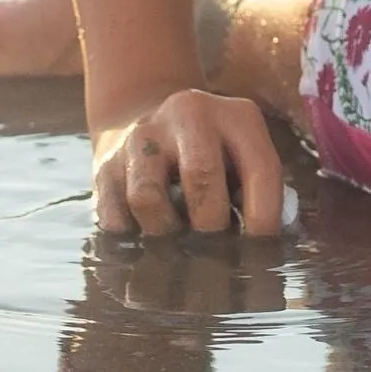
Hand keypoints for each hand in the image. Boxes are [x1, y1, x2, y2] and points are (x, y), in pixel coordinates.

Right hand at [90, 88, 285, 237]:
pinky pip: (114, 216)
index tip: (260, 256)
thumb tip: (260, 255)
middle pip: (201, 178)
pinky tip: (146, 237)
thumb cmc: (212, 155)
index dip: (264, 221)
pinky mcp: (106, 162)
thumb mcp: (243, 156)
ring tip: (177, 245)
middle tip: (215, 257)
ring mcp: (142, 135)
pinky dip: (131, 238)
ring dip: (165, 235)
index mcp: (237, 116)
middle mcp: (189, 115)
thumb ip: (259, 195)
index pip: (260, 170)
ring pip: (148, 199)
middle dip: (211, 229)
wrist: (146, 114)